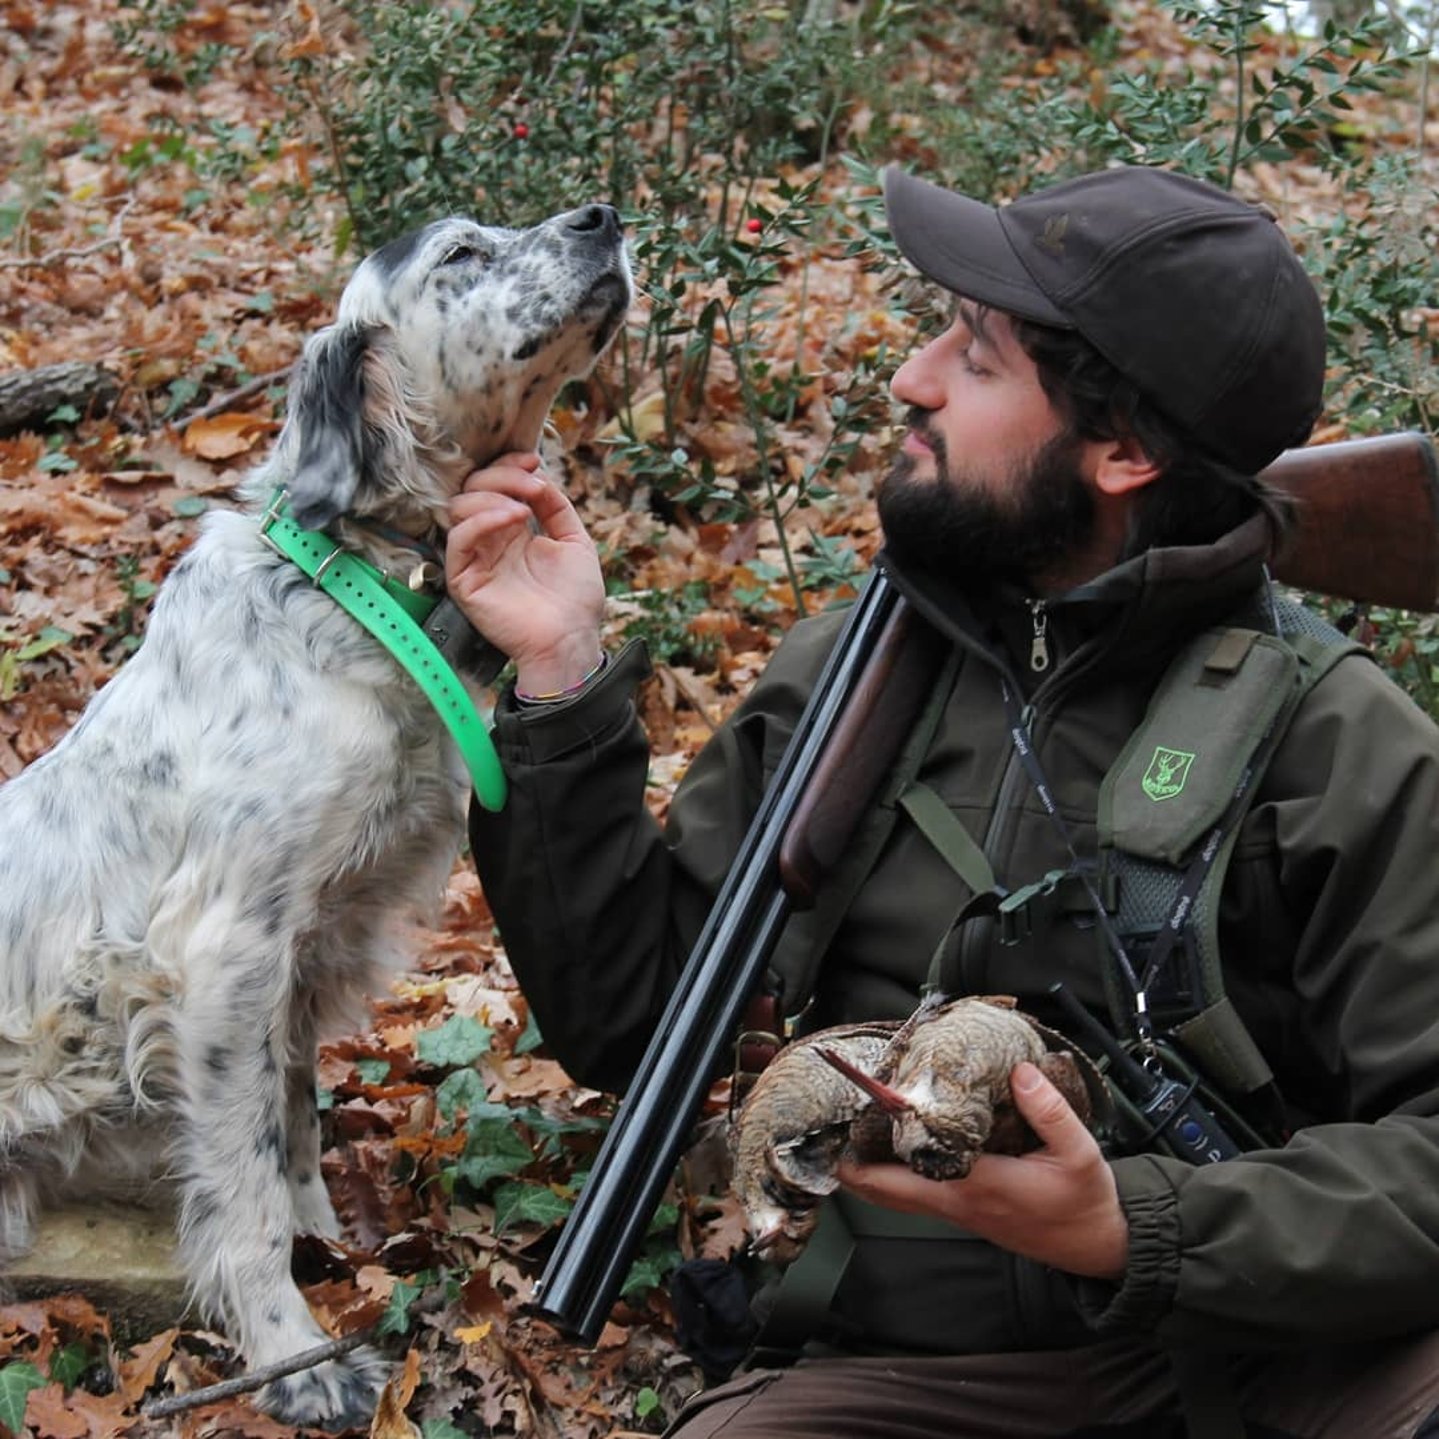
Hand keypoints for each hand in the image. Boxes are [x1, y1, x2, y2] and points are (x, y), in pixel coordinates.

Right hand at [446, 453, 605, 694]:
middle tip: (532, 485)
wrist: (571, 639)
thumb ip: (556, 506)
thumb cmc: (576, 598)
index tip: (534, 460)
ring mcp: (475, 559)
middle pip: (473, 489)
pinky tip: (512, 520)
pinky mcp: (464, 580)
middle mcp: (490, 541)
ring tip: (524, 508)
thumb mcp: (574, 541)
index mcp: (512, 531)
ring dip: (492, 495)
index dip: (509, 465)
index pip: (493, 484)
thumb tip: (538, 476)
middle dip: (502, 476)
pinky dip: (482, 520)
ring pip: (459, 508)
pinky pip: (458, 540)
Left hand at [836, 1061, 1128, 1280]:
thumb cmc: (1085, 1202)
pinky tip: (899, 1147)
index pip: (908, 1171)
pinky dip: (898, 1176)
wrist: (1099, 1246)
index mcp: (977, 1185)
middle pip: (887, 1192)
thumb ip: (1048, 1110)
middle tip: (833, 1127)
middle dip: (854, 1165)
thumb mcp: (1079, 1151)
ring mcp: (960, 1213)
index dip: (870, 1150)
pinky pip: (918, 1197)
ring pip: (899, 1197)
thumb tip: (1019, 1072)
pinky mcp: (967, 1214)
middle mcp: (958, 1204)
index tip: (849, 1118)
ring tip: (856, 1130)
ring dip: (873, 1170)